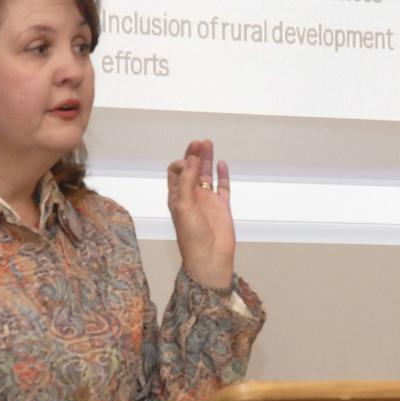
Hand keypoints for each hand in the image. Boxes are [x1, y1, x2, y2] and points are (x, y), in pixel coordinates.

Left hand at [166, 139, 234, 288]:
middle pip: (191, 170)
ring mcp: (207, 201)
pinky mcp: (222, 207)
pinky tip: (221, 164)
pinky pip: (223, 187)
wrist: (210, 258)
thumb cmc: (191, 237)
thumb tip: (192, 158)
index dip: (183, 163)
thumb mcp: (184, 206)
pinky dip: (223, 175)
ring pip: (207, 175)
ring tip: (208, 144)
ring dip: (207, 160)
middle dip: (194, 155)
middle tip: (199, 142)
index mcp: (177, 197)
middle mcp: (192, 197)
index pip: (176, 172)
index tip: (190, 164)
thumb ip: (187, 181)